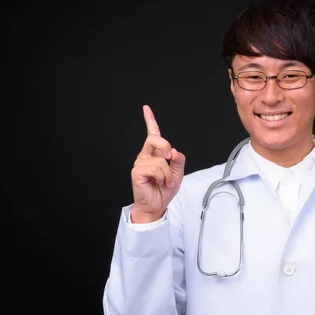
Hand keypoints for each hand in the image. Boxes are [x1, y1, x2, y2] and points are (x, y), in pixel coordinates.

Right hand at [130, 105, 185, 222]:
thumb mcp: (178, 174)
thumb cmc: (163, 190)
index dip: (149, 120)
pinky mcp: (137, 172)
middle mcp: (145, 156)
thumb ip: (178, 161)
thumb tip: (173, 151)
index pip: (151, 134)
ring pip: (160, 159)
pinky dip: (163, 176)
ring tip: (165, 181)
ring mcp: (140, 163)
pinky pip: (155, 168)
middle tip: (170, 161)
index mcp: (153, 154)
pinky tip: (160, 182)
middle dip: (166, 147)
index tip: (146, 108)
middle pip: (155, 139)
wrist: (156, 206)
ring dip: (168, 172)